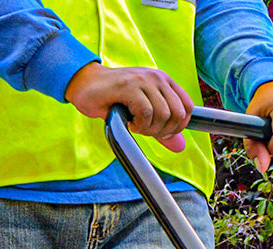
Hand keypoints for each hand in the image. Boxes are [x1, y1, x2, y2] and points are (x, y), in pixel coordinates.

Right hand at [65, 63, 192, 152]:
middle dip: (163, 130)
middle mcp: (157, 78)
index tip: (162, 132)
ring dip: (149, 129)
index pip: (188, 107)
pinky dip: (140, 124)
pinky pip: (146, 112)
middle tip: (145, 130)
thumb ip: (161, 129)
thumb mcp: (143, 115)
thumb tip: (180, 147)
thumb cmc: (113, 99)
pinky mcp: (129, 86)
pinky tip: (130, 122)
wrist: (84, 85)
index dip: (178, 126)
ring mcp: (143, 80)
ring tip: (136, 125)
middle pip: (177, 113)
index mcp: (164, 81)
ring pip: (162, 114)